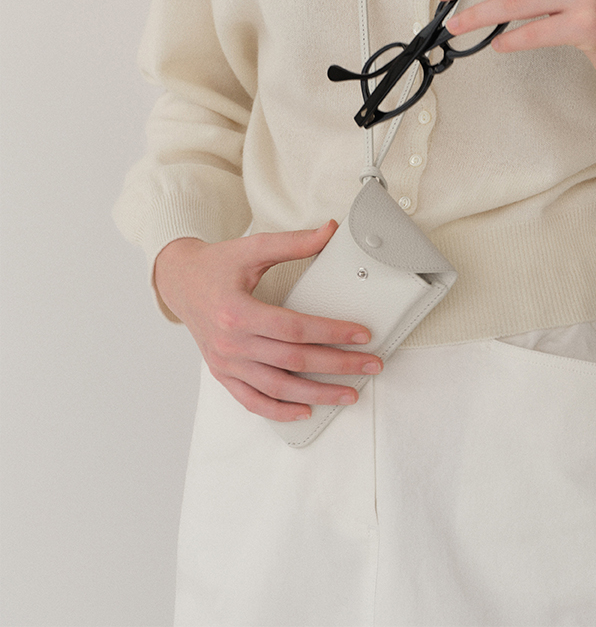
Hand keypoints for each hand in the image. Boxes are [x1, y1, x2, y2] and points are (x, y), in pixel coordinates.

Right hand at [153, 227, 381, 424]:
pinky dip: (279, 411)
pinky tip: (305, 410)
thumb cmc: (217, 265)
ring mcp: (226, 364)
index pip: (295, 328)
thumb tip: (329, 231)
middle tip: (369, 366)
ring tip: (348, 394)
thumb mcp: (253, 247)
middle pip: (293, 361)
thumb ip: (293, 243)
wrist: (179, 281)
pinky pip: (253, 401)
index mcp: (238, 311)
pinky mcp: (223, 375)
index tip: (361, 334)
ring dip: (317, 394)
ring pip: (278, 388)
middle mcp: (231, 342)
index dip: (331, 332)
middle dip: (337, 365)